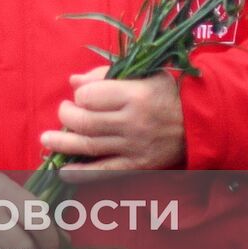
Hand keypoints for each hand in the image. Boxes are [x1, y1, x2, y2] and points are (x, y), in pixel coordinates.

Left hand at [40, 68, 184, 181]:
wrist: (203, 123)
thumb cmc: (168, 93)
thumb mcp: (143, 74)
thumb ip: (105, 75)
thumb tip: (72, 82)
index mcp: (135, 95)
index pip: (90, 97)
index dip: (80, 95)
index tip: (82, 96)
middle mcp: (133, 123)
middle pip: (85, 122)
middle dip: (66, 117)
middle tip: (65, 113)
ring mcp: (134, 147)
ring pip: (89, 147)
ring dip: (62, 144)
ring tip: (45, 140)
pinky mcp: (138, 166)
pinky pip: (104, 172)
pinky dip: (81, 174)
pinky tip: (63, 171)